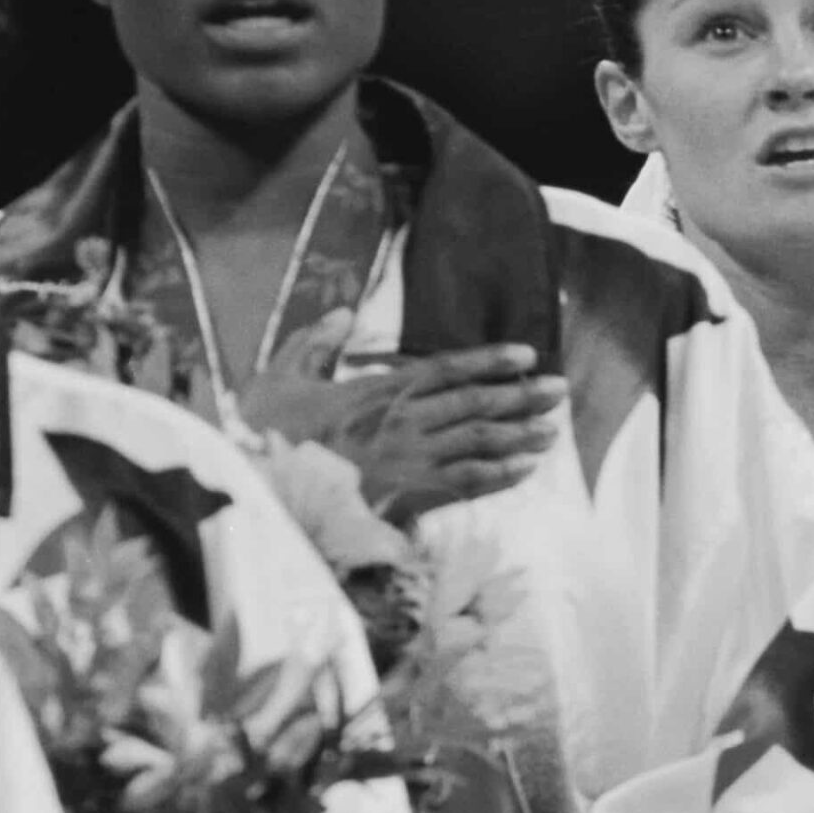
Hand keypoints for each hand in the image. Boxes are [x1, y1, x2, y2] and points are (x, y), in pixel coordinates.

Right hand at [240, 321, 566, 525]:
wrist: (252, 495)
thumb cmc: (261, 438)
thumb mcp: (276, 380)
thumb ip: (312, 344)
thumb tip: (340, 314)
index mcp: (377, 391)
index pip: (449, 368)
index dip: (492, 359)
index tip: (528, 354)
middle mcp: (403, 421)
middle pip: (477, 403)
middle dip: (523, 396)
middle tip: (561, 390)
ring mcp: (408, 460)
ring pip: (479, 441)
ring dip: (521, 434)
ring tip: (554, 429)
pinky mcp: (407, 498)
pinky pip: (465, 484)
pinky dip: (499, 475)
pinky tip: (525, 470)